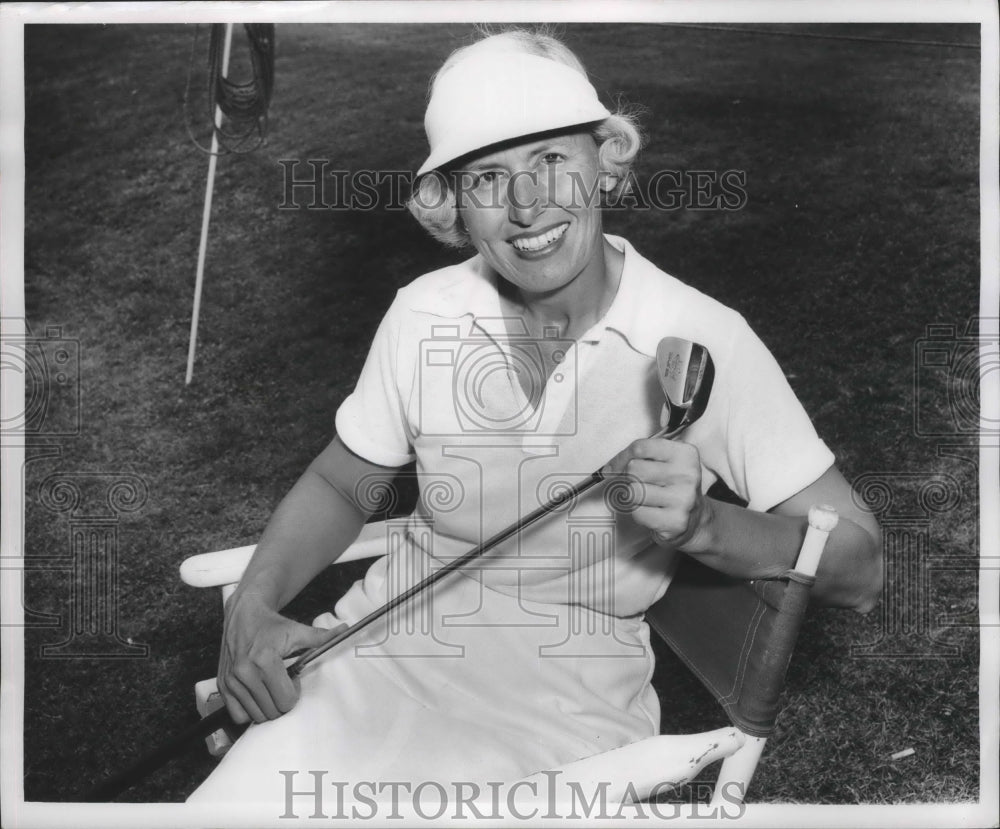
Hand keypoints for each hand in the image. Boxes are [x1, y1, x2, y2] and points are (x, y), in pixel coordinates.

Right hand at [217, 589, 344, 723]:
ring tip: (270, 686)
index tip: (293, 679)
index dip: (294, 693)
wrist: (243, 614)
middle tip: (282, 683)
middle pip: (271, 711)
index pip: (285, 701)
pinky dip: (249, 710)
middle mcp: (245, 672)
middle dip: (282, 701)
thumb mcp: (297, 630)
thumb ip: (321, 636)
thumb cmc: (271, 624)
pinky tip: (257, 694)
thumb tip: (346, 629)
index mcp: (265, 661)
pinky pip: (237, 714)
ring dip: (266, 706)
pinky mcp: (223, 685)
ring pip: (255, 715)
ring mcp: (232, 681)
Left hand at [605, 437, 712, 551]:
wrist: (694, 518)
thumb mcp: (664, 462)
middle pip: (634, 469)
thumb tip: (610, 467)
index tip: (616, 466)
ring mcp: (682, 499)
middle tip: (642, 485)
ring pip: (633, 492)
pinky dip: (639, 513)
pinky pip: (638, 512)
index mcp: (684, 454)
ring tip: (649, 499)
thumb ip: (640, 457)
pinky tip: (653, 512)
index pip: (640, 447)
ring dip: (634, 498)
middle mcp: (686, 475)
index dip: (621, 457)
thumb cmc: (672, 487)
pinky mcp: (675, 521)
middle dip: (631, 479)